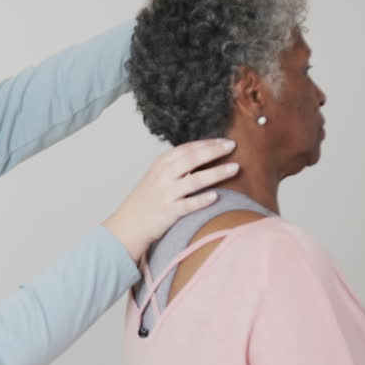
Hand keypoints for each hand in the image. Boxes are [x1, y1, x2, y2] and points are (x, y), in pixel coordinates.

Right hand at [103, 139, 239, 262]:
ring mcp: (166, 194)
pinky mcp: (168, 212)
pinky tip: (215, 196)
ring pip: (194, 180)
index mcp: (162, 163)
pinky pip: (188, 205)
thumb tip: (206, 154)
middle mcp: (164, 175)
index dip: (207, 143)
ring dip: (216, 173)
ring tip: (234, 168)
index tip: (225, 140)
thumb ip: (178, 164)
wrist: (130, 223)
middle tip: (232, 146)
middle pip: (192, 159)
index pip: (188, 148)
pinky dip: (201, 200)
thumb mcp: (159, 175)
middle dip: (214, 151)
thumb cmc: (148, 199)